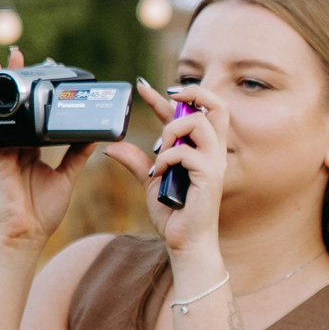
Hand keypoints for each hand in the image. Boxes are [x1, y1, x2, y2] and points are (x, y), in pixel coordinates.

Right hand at [0, 47, 98, 253]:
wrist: (26, 238)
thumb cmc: (42, 212)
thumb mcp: (66, 177)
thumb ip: (77, 155)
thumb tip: (95, 135)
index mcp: (31, 149)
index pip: (33, 114)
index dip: (36, 93)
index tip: (44, 69)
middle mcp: (15, 147)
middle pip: (14, 108)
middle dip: (14, 81)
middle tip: (16, 54)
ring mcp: (3, 154)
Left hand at [105, 79, 224, 258]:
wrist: (185, 243)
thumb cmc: (174, 214)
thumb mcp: (150, 181)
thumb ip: (136, 161)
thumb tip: (112, 146)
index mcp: (200, 149)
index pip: (190, 111)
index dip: (167, 94)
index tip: (141, 86)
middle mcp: (212, 151)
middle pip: (217, 105)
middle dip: (192, 93)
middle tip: (168, 97)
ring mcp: (214, 162)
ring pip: (199, 122)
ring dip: (172, 129)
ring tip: (159, 149)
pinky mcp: (210, 176)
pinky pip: (186, 152)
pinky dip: (167, 158)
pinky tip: (157, 172)